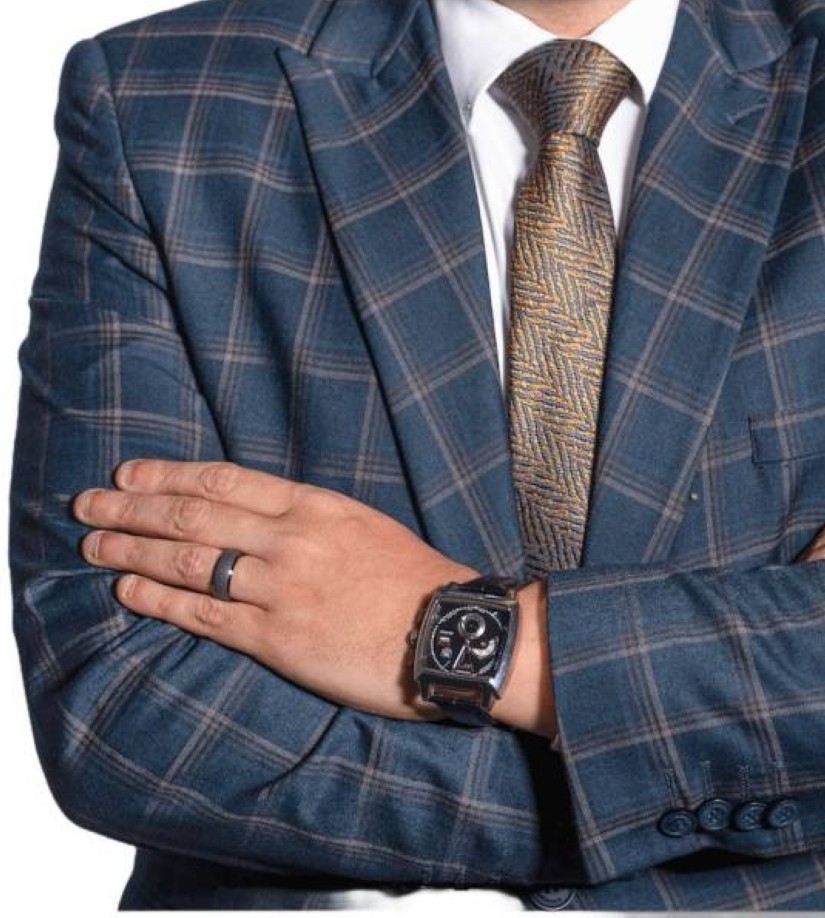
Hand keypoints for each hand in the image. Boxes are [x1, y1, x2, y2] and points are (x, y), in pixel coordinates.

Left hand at [72, 459, 478, 719]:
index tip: (130, 472)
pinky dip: (160, 600)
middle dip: (134, 506)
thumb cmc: (413, 581)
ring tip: (95, 544)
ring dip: (134, 550)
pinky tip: (129, 590)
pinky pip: (205, 614)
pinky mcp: (279, 638)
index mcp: (314, 505)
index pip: (225, 479)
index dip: (170, 474)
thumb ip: (308, 520)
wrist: (450, 631)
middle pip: (194, 513)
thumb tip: (255, 519)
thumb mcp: (362, 525)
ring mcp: (282, 587)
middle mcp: (291, 539)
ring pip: (190, 560)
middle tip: (89, 504)